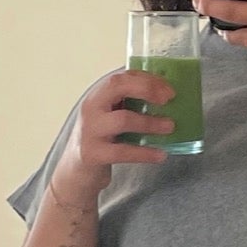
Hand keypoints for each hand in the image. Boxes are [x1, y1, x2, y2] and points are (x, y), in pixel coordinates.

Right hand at [53, 67, 176, 200]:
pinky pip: (123, 151)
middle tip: (168, 99)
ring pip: (123, 120)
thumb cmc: (101, 139)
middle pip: (117, 86)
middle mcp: (91, 108)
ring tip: (170, 127)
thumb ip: (130, 103)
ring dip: (150, 122)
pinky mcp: (93, 154)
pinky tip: (161, 155)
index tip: (168, 88)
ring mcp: (90, 131)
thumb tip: (165, 95)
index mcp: (98, 95)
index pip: (121, 76)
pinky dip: (144, 153)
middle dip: (146, 88)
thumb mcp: (110, 116)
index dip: (147, 78)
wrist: (76, 171)